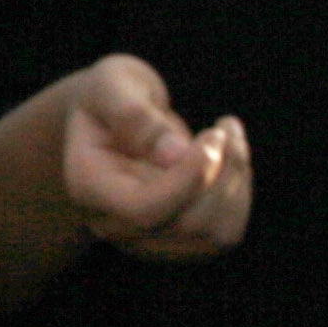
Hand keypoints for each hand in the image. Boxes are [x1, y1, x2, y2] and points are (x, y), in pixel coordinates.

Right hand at [0, 53, 250, 312]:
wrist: (111, 120)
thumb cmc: (113, 96)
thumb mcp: (113, 84)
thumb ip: (133, 114)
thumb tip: (174, 154)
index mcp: (88, 187)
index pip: (143, 209)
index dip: (189, 178)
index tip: (214, 135)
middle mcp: (113, 224)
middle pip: (186, 225)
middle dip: (222, 173)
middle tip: (225, 127)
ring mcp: (145, 239)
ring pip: (212, 235)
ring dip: (235, 182)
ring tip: (229, 135)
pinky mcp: (178, 241)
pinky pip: (224, 234)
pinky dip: (239, 194)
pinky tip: (229, 160)